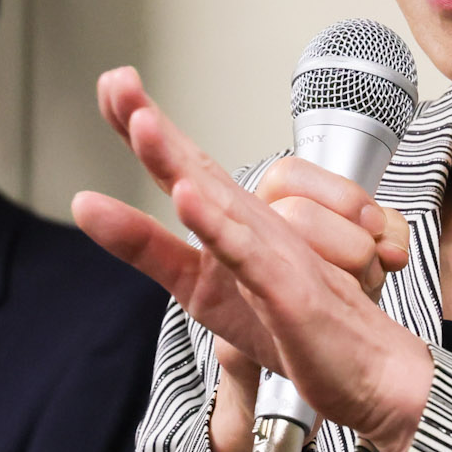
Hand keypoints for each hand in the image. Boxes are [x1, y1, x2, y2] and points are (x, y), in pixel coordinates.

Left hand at [72, 67, 434, 451]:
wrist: (367, 370)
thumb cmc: (288, 320)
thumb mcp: (197, 284)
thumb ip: (145, 245)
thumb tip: (84, 201)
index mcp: (227, 216)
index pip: (181, 160)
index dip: (143, 120)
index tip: (112, 81)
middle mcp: (251, 219)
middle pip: (196, 161)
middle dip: (151, 121)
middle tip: (117, 82)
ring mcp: (271, 248)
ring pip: (224, 197)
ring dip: (178, 162)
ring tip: (137, 125)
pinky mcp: (286, 286)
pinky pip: (245, 248)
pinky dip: (215, 224)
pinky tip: (187, 199)